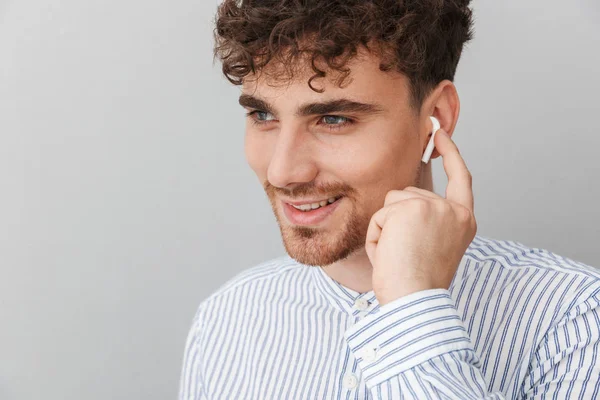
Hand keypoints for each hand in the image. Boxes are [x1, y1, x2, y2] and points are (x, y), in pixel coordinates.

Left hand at [365, 128, 476, 305]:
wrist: (414, 302)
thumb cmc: (417, 285)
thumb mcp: (432, 247)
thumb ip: (426, 220)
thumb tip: (401, 198)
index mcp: (464, 222)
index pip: (460, 178)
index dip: (451, 154)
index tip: (440, 133)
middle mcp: (454, 211)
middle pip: (408, 194)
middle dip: (395, 220)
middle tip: (405, 255)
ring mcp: (435, 207)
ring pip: (392, 202)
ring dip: (386, 229)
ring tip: (399, 255)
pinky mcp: (412, 208)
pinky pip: (380, 215)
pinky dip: (377, 236)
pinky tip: (389, 254)